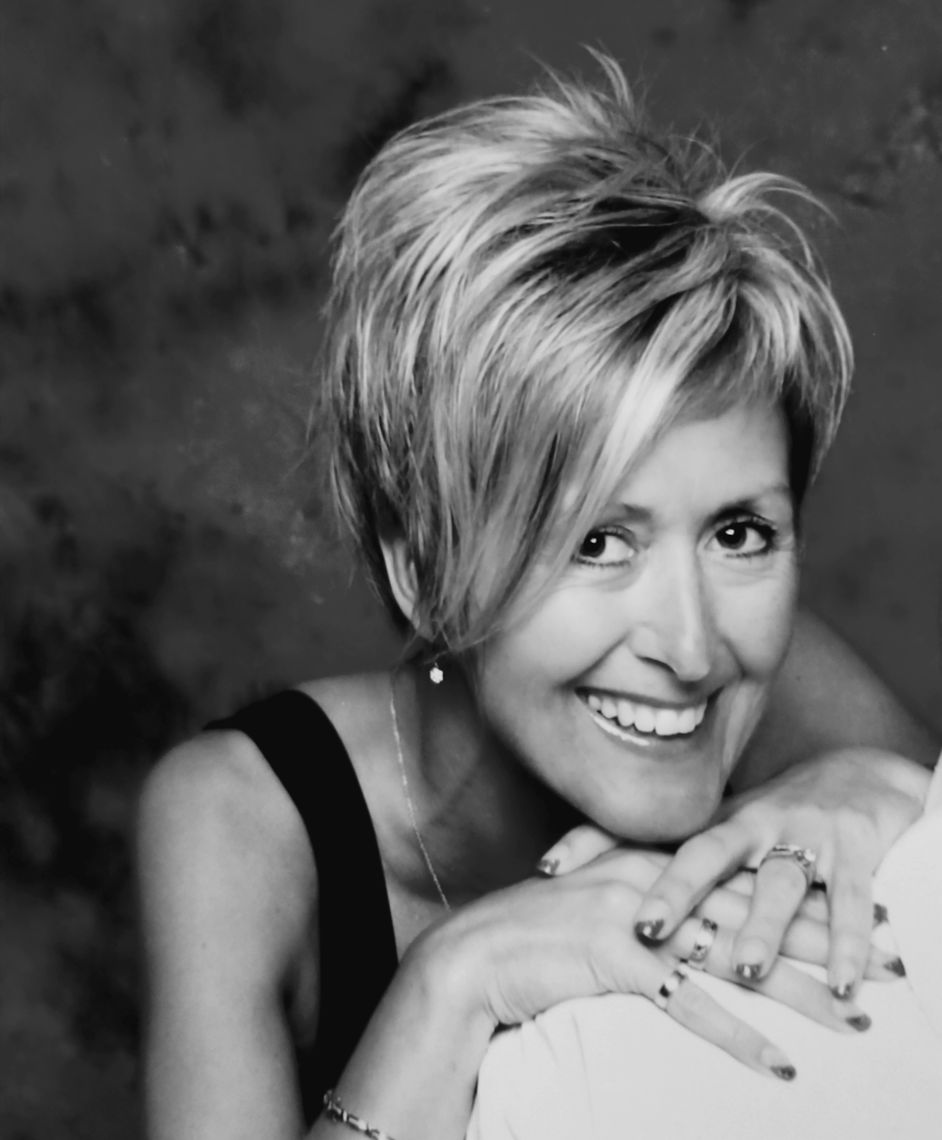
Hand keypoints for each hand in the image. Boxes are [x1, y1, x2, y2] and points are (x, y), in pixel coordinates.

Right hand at [423, 847, 874, 1082]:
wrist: (476, 950)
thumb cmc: (538, 933)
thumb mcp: (601, 901)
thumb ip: (651, 902)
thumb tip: (698, 924)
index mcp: (654, 862)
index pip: (747, 879)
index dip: (807, 897)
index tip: (863, 912)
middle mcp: (653, 880)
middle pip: (758, 913)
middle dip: (830, 939)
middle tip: (891, 960)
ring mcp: (635, 916)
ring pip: (736, 956)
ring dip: (801, 992)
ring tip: (855, 1018)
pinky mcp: (615, 957)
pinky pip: (687, 1004)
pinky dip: (735, 1037)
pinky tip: (775, 1064)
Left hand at [537, 747, 926, 996]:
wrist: (862, 779)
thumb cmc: (778, 820)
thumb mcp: (723, 834)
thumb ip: (670, 859)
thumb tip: (594, 886)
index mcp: (712, 821)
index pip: (644, 831)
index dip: (595, 846)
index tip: (547, 868)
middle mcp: (752, 822)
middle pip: (706, 856)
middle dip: (677, 892)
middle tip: (646, 928)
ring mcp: (804, 833)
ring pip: (779, 884)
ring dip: (762, 928)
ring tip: (743, 970)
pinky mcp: (857, 847)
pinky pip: (853, 898)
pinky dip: (850, 940)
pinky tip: (842, 979)